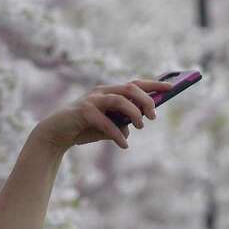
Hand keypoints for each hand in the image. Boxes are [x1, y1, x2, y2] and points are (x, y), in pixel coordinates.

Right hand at [31, 77, 173, 150]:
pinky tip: (124, 145)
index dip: (154, 84)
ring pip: (120, 100)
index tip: (171, 88)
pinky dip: (117, 134)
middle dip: (146, 101)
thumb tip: (132, 127)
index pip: (135, 84)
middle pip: (131, 88)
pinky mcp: (83, 112)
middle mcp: (102, 91)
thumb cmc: (83, 128)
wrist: (56, 134)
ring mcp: (92, 100)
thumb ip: (120, 124)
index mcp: (110, 92)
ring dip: (134, 113)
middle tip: (154, 117)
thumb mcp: (107, 127)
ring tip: (140, 127)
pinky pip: (105, 122)